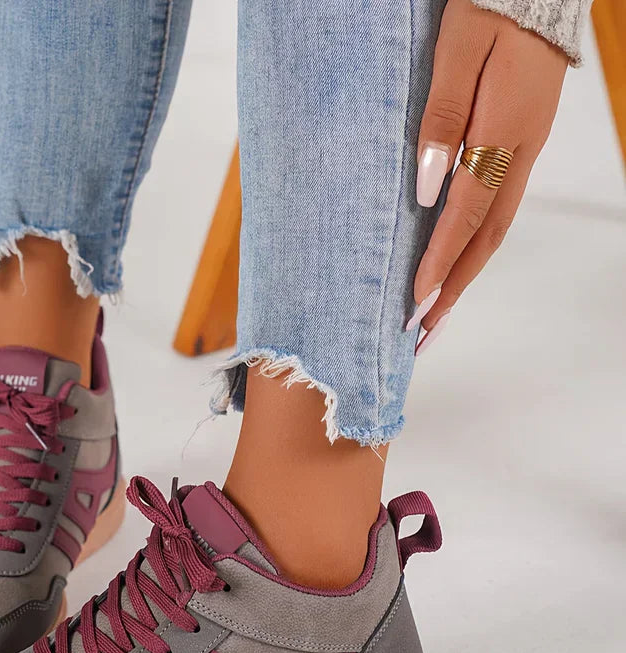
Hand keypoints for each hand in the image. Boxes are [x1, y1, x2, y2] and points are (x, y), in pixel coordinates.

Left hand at [408, 0, 568, 352]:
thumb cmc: (490, 6)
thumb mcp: (458, 51)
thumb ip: (441, 119)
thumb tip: (427, 188)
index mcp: (505, 131)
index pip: (467, 214)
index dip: (439, 262)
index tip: (414, 304)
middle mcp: (522, 149)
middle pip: (486, 237)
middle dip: (453, 289)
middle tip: (422, 333)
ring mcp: (526, 148)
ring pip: (494, 227)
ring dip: (463, 275)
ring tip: (435, 314)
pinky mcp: (520, 142)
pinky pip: (497, 208)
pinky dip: (473, 245)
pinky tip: (454, 262)